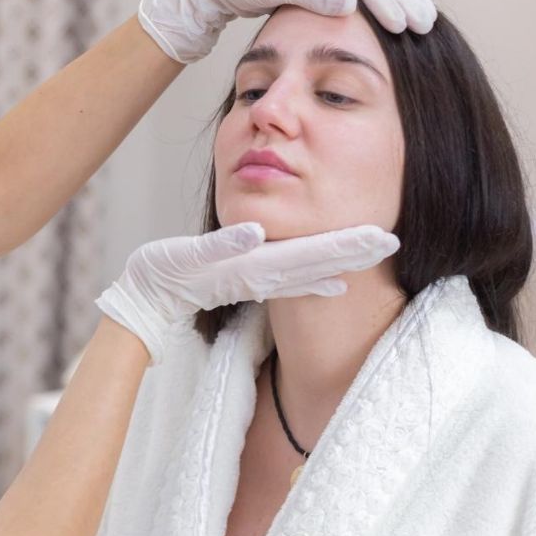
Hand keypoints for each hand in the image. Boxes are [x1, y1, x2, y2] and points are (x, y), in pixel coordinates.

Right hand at [96, 223, 400, 363]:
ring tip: (373, 254)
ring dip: (341, 262)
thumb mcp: (185, 254)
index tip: (380, 236)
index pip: (310, 253)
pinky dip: (315, 279)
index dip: (345, 244)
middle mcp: (259, 275)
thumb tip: (256, 232)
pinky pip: (290, 281)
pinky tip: (333, 281)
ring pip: (309, 271)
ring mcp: (253, 280)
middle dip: (354, 251)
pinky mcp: (244, 280)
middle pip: (317, 262)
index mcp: (251, 265)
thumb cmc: (157, 274)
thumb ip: (220, 245)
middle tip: (393, 240)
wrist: (142, 303)